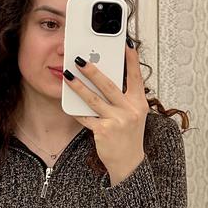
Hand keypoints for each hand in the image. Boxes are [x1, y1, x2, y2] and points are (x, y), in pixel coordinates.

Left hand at [63, 37, 148, 180]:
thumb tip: (105, 80)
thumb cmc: (129, 137)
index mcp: (139, 103)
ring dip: (78, 86)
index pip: (136, 77)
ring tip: (68, 75)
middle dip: (93, 71)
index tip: (126, 45)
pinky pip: (86, 117)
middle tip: (79, 59)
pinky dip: (76, 110)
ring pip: (93, 99)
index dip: (131, 60)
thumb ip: (124, 98)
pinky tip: (68, 102)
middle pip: (109, 85)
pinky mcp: (104, 131)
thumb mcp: (133, 115)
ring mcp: (117, 121)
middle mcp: (130, 110)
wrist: (129, 163)